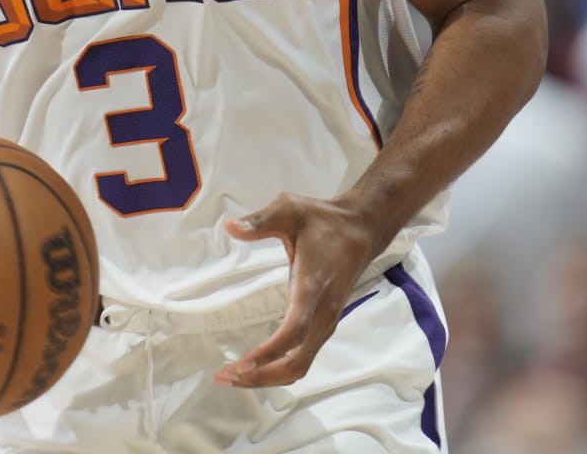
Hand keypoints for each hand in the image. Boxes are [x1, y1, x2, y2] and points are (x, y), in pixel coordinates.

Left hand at [214, 193, 377, 388]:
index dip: (268, 353)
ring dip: (268, 376)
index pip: (294, 331)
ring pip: (300, 365)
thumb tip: (231, 227)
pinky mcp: (324, 325)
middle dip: (261, 375)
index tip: (241, 364)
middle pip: (296, 361)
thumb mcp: (290, 209)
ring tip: (234, 376)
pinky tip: (256, 367)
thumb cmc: (323, 221)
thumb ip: (261, 220)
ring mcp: (326, 322)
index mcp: (313, 286)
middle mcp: (323, 312)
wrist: (361, 229)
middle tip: (226, 376)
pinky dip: (279, 368)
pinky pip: (303, 358)